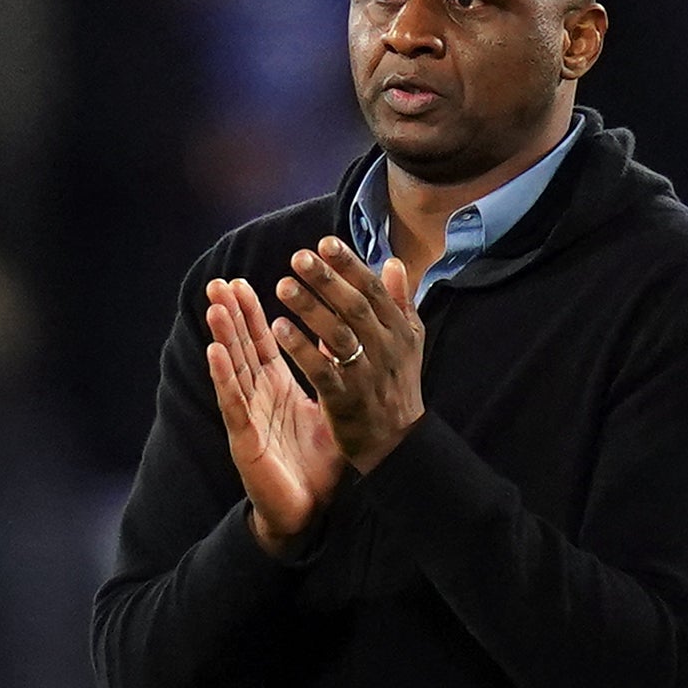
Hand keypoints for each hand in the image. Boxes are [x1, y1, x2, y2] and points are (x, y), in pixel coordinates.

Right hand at [203, 275, 345, 552]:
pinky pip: (233, 402)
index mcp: (278, 390)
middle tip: (219, 281)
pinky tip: (214, 352)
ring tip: (214, 306)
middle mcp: (258, 398)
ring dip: (223, 336)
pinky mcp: (244, 438)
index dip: (252, 314)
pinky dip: (223, 376)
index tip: (242, 282)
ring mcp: (248, 416)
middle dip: (230, 315)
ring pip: (232, 369)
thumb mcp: (331, 411)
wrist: (309, 511)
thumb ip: (334, 375)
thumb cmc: (317, 466)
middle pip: (242, 349)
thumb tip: (348, 341)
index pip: (263, 344)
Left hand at [271, 240, 424, 475]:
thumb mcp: (408, 343)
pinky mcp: (346, 401)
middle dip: (327, 281)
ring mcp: (366, 376)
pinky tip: (279, 329)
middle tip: (298, 257)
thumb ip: (400, 302)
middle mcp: (386, 350)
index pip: (374, 291)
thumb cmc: (396, 387)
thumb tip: (394, 263)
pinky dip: (301, 349)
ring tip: (282, 286)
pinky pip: (322, 371)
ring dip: (310, 309)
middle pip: (355, 308)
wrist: (397, 445)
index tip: (324, 242)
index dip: (350, 265)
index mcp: (400, 331)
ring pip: (338, 336)